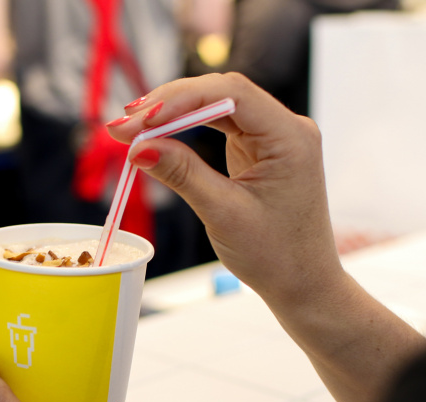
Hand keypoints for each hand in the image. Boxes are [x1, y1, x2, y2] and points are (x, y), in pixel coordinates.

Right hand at [108, 72, 342, 310]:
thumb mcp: (223, 214)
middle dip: (169, 104)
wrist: (302, 283)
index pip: (231, 94)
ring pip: (216, 106)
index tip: (139, 120)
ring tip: (132, 127)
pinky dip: (185, 129)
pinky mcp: (258, 150)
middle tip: (123, 125)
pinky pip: (218, 125)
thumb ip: (182, 174)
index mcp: (289, 137)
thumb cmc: (275, 256)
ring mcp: (271, 137)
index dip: (180, 99)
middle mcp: (285, 128)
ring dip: (173, 113)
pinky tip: (157, 133)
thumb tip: (138, 148)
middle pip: (221, 93)